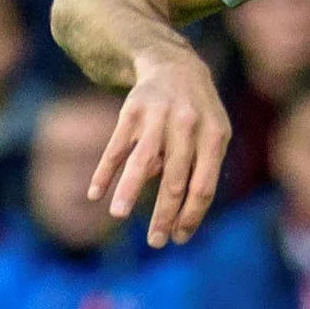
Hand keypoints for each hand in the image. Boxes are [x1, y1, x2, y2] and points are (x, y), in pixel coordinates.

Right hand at [92, 43, 230, 246]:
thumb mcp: (212, 135)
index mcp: (214, 137)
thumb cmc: (199, 114)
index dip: (192, 214)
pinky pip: (117, 147)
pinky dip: (105, 170)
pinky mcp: (131, 112)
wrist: (175, 66)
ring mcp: (158, 118)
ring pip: (142, 161)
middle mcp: (187, 127)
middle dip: (164, 214)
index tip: (179, 237)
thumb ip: (200, 167)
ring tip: (118, 215)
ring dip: (130, 191)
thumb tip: (174, 206)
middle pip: (176, 180)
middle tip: (155, 242)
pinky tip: (95, 193)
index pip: (203, 186)